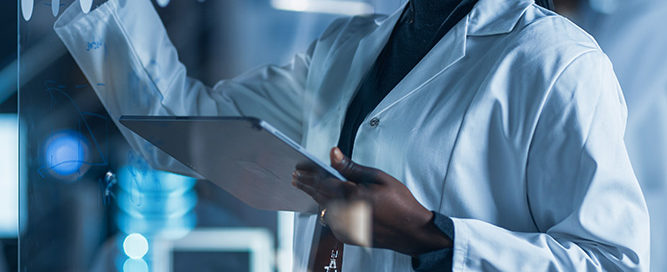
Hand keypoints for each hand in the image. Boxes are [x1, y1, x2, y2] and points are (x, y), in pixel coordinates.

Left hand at [292, 147, 451, 255]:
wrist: (411, 231)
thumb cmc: (400, 204)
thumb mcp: (377, 177)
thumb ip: (351, 167)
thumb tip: (334, 154)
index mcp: (351, 195)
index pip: (321, 182)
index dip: (309, 174)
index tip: (300, 168)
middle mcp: (345, 213)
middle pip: (318, 195)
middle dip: (307, 184)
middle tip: (297, 177)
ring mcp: (345, 227)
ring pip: (323, 208)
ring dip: (314, 196)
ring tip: (306, 186)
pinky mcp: (348, 236)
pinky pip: (331, 220)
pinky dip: (326, 209)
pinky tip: (324, 202)